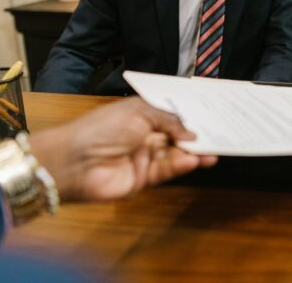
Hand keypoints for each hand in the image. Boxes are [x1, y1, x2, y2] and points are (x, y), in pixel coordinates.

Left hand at [30, 97, 217, 201]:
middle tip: (218, 138)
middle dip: (196, 138)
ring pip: (174, 156)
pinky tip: (192, 160)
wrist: (74, 160)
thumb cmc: (101, 128)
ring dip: (193, 154)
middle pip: (176, 138)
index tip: (210, 119)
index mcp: (141, 116)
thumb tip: (191, 133)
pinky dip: (180, 165)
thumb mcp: (139, 113)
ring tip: (212, 153)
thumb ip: (169, 121)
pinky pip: (166, 171)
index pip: (171, 117)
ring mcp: (144, 158)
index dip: (189, 119)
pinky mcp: (143, 179)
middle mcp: (144, 136)